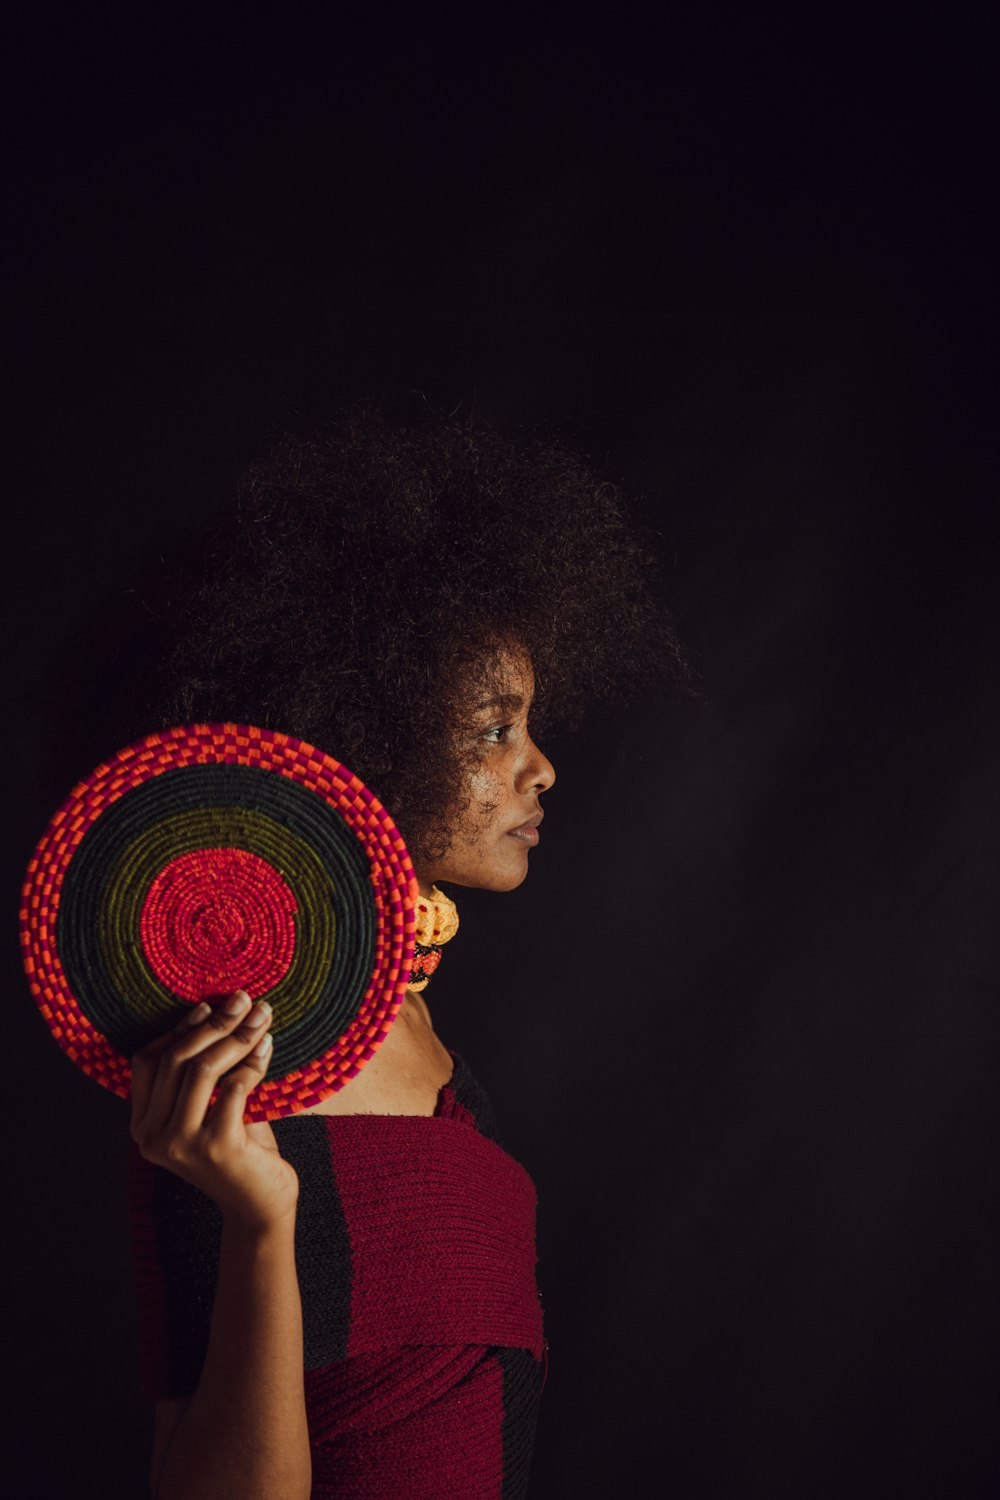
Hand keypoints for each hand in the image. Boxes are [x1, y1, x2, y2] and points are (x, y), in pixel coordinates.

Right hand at [131, 993, 298, 1232]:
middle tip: (242, 999)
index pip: (147, 1062)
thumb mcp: (209, 1109)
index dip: (177, 1029)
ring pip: (202, 1069)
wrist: (260, 1205)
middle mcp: (153, 1138)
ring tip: (261, 1015)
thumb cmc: (238, 1149)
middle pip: (176, 1060)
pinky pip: (234, 1087)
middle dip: (213, 1024)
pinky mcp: (216, 1147)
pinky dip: (252, 1062)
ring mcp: (182, 1144)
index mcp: (142, 1127)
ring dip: (235, 1036)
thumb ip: (200, 1074)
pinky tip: (267, 1046)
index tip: (208, 1006)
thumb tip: (215, 1012)